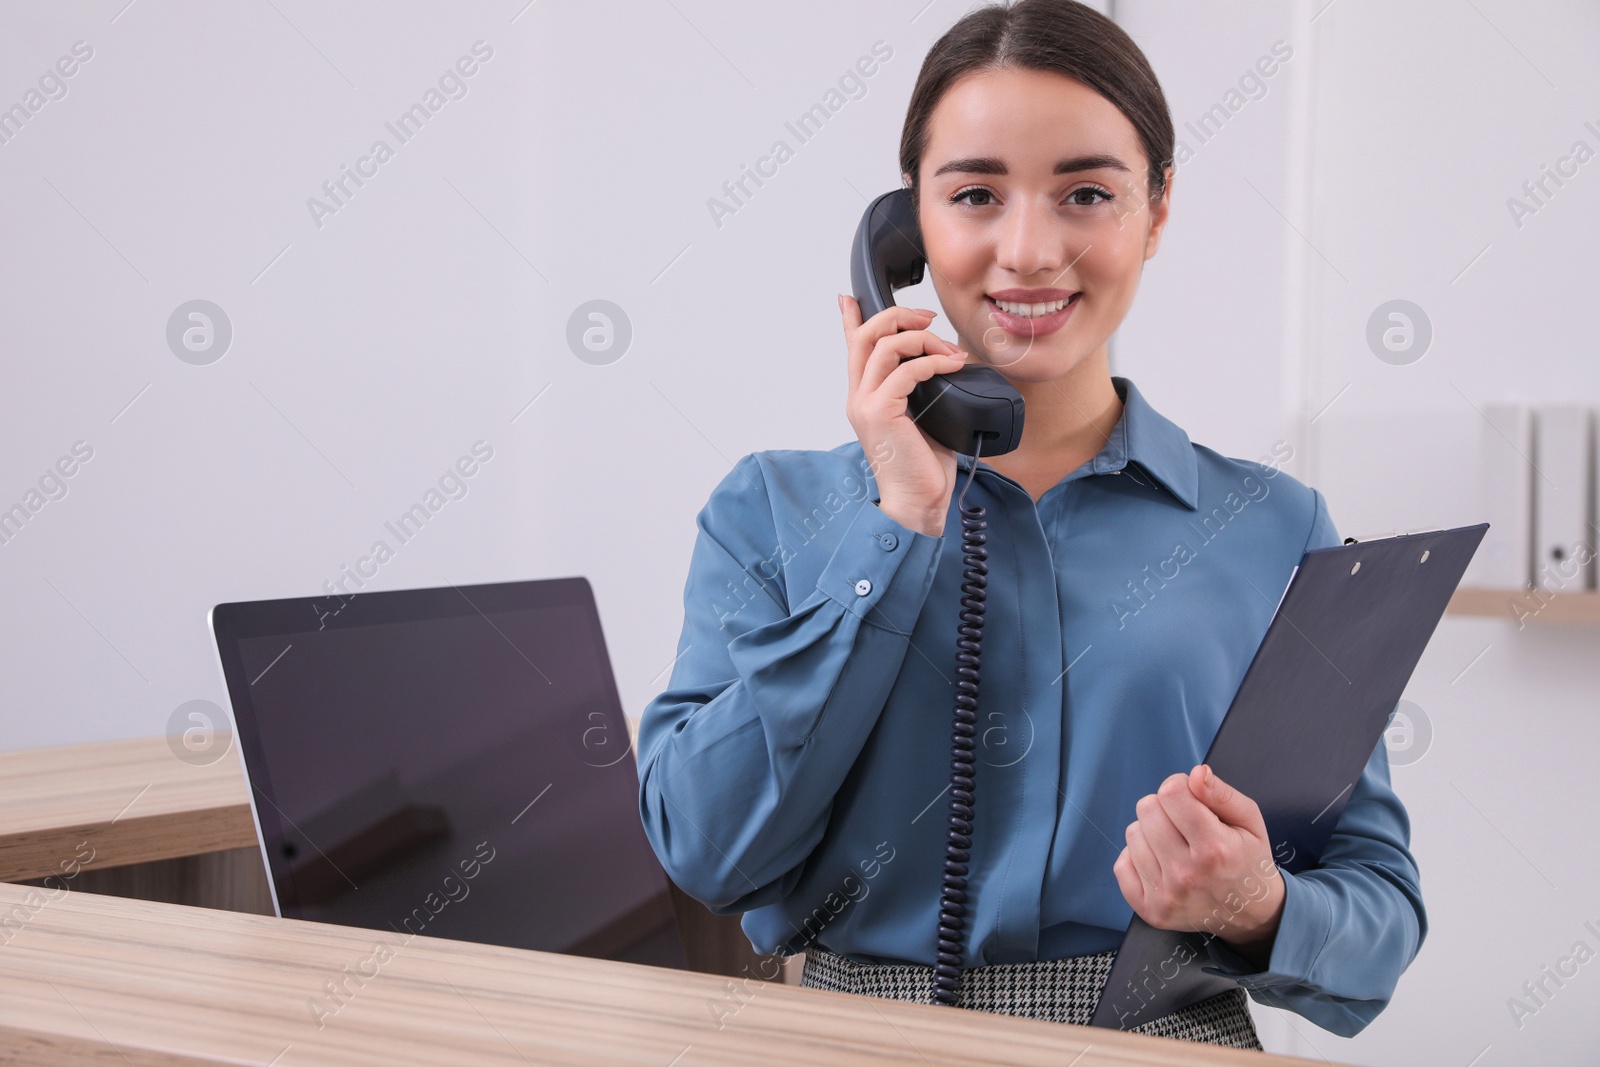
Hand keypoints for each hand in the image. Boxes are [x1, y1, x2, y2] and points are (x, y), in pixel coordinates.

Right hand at [838, 293, 966, 537]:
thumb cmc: (923, 466)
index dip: (850, 318)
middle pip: (867, 335)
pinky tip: (953, 366)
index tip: (849, 298)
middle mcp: (859, 397)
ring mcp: (866, 404)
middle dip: (899, 316)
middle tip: (929, 319)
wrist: (919, 502)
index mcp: (865, 397)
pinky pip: (907, 371)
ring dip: (922, 338)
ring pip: (885, 345)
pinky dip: (934, 362)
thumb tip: (945, 363)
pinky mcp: (881, 413)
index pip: (852, 348)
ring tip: (949, 351)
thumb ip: (921, 388)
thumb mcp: (924, 416)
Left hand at [1113, 764, 1285, 967]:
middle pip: (1146, 810)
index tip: (1191, 798)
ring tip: (1177, 846)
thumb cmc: (1247, 860)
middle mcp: (1187, 875)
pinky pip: (1122, 864)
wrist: (1249, 913)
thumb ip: (1222, 794)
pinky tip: (1162, 863)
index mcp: (1215, 850)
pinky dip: (1138, 858)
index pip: (1170, 793)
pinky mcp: (1150, 911)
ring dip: (1151, 833)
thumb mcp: (1250, 821)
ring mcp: (1166, 896)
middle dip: (1164, 808)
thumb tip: (1195, 774)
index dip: (1179, 786)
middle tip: (1184, 825)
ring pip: (1133, 834)